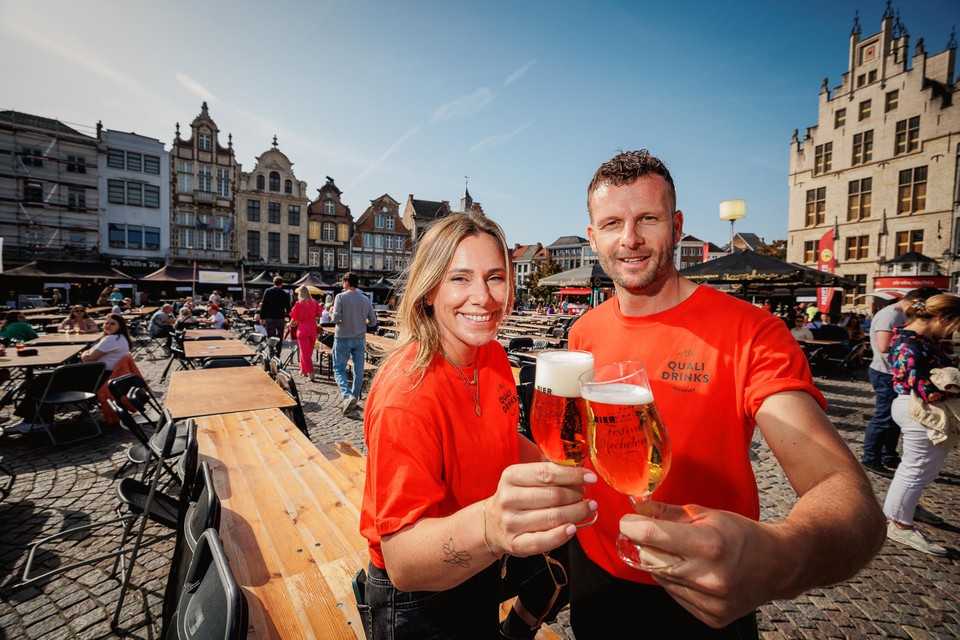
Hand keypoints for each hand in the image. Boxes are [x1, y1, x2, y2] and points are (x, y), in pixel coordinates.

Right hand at [485, 462, 596, 557]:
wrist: (492, 523)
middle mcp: (509, 498)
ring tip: (587, 508)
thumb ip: (549, 470)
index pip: (547, 473)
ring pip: (553, 518)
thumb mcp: (524, 477)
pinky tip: (573, 527)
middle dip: (577, 495)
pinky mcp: (515, 544)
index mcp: (511, 476)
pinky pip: (543, 541)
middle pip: (554, 496)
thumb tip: (580, 465)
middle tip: (585, 495)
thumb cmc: (517, 496)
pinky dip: (562, 535)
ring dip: (577, 513)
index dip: (573, 475)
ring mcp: (510, 522)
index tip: (590, 477)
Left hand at [619, 501, 774, 628]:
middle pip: (650, 560)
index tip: (628, 521)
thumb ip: (670, 513)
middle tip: (655, 536)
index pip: (651, 536)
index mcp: (709, 544)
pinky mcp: (711, 617)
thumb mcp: (708, 514)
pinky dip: (675, 581)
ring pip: (660, 579)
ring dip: (662, 564)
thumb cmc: (743, 535)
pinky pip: (674, 595)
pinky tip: (692, 571)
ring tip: (683, 554)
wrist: (778, 565)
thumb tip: (640, 509)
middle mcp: (709, 576)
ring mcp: (710, 600)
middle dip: (646, 545)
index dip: (632, 526)